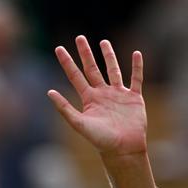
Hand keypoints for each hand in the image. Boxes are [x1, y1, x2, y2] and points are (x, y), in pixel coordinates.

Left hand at [48, 36, 147, 159]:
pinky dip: (137, 67)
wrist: (123, 149)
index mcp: (89, 99)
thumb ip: (64, 108)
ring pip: (113, 70)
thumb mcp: (79, 123)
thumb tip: (49, 92)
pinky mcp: (134, 97)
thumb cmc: (100, 140)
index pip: (75, 76)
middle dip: (85, 54)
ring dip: (109, 56)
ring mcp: (118, 94)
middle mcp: (102, 94)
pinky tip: (137, 54)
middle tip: (79, 38)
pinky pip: (136, 79)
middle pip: (92, 68)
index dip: (67, 62)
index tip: (59, 48)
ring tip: (104, 42)